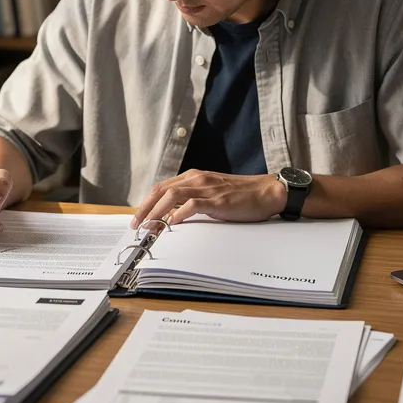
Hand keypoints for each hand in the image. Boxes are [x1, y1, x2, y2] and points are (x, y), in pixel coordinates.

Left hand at [132, 170, 286, 228]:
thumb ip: (194, 199)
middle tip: (136, 224)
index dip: (147, 201)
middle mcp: (197, 179)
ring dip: (156, 212)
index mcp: (194, 177)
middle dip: (145, 208)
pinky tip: (172, 224)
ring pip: (172, 196)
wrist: (267, 192)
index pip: (162, 187)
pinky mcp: (217, 199)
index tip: (138, 216)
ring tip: (148, 226)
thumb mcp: (212, 193)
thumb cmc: (242, 195)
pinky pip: (192, 205)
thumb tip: (173, 215)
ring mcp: (207, 188)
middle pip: (161, 190)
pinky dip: (179, 214)